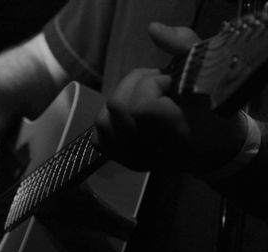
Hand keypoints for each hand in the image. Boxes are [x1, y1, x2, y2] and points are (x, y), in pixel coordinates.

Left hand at [95, 23, 246, 171]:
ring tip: (142, 100)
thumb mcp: (208, 74)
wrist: (213, 150)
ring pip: (103, 120)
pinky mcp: (123, 161)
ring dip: (122, 100)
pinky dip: (109, 123)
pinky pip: (99, 138)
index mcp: (175, 132)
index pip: (141, 106)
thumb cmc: (212, 112)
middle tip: (157, 87)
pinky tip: (128, 119)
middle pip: (117, 106)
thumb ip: (183, 46)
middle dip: (136, 85)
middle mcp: (150, 149)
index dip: (152, 84)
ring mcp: (134, 158)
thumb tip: (153, 29)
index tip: (170, 83)